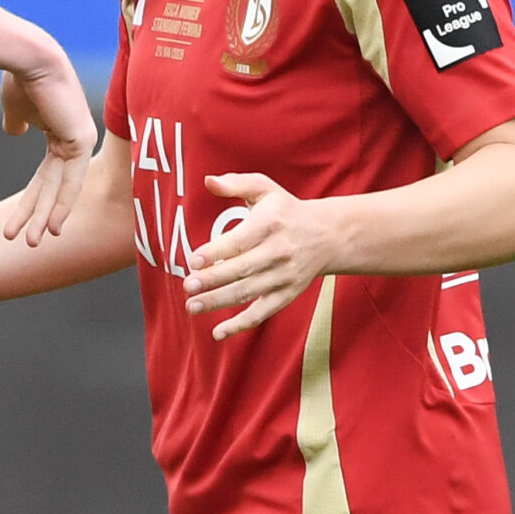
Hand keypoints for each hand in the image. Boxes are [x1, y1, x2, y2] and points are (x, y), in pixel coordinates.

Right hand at [0, 56, 97, 246]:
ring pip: (62, 189)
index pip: (45, 176)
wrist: (28, 58)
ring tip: (33, 242)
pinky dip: (61, 204)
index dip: (31, 200)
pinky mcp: (82, 140)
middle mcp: (75, 139)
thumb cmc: (20, 78)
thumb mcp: (15, 107)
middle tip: (24, 241)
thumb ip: (17, 121)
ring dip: (45, 217)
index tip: (16, 222)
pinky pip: (71, 180)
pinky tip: (52, 225)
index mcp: (61, 133)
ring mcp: (81, 140)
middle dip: (36, 215)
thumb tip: (14, 131)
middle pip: (52, 187)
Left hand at [182, 173, 338, 339]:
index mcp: (270, 224)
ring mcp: (284, 276)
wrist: (327, 235)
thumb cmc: (286, 210)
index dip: (215, 253)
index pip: (239, 242)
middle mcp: (279, 252)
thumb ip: (235, 183)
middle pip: (241, 270)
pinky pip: (262, 313)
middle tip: (187, 286)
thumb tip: (208, 181)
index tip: (193, 260)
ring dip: (218, 302)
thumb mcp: (264, 189)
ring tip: (192, 306)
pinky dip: (240, 325)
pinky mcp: (286, 294)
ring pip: (248, 293)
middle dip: (212, 280)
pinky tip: (217, 332)